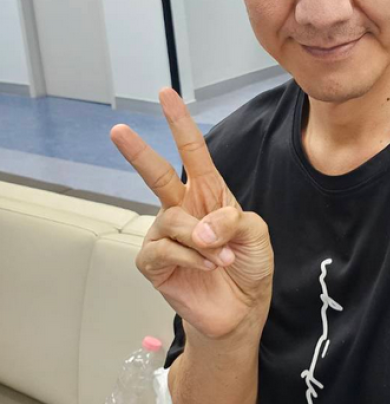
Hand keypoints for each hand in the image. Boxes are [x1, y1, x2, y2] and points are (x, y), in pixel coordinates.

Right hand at [110, 88, 273, 339]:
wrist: (241, 310)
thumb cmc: (248, 266)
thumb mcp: (257, 235)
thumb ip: (234, 220)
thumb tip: (201, 227)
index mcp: (208, 194)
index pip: (192, 151)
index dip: (180, 123)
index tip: (166, 93)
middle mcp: (182, 208)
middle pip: (157, 174)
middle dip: (138, 152)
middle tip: (119, 129)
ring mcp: (165, 235)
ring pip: (172, 221)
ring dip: (203, 241)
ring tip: (221, 258)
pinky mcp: (154, 262)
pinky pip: (164, 249)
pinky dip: (191, 258)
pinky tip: (206, 268)